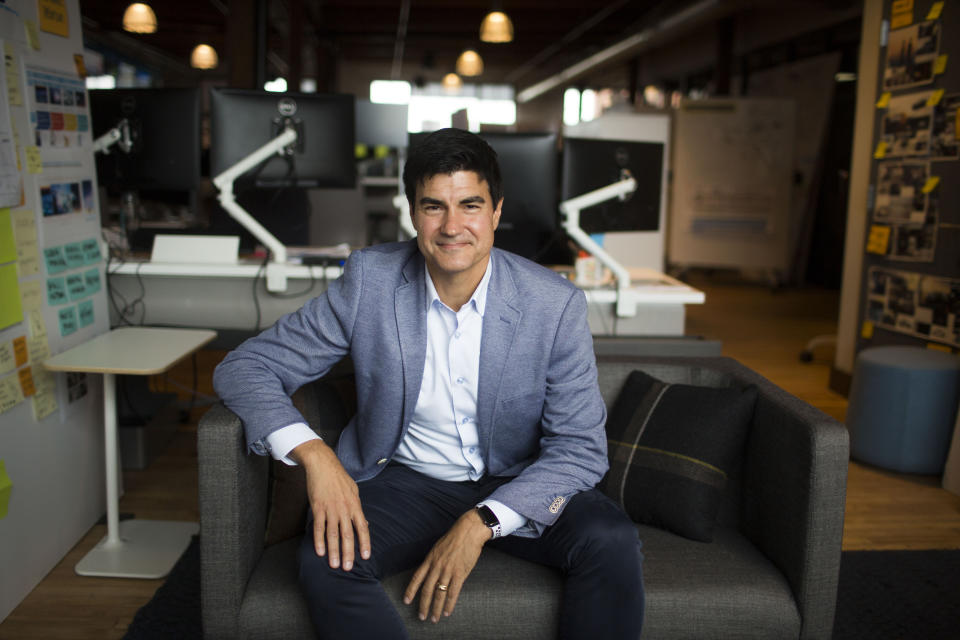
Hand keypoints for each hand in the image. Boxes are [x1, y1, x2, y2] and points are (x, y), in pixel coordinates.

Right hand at [291, 439, 370, 570]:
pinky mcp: (318, 508)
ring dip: (334, 551)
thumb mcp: (353, 491)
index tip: (366, 556)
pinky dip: (319, 541)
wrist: (323, 464)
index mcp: (355, 505)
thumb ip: (357, 508)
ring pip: (333, 534)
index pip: (362, 528)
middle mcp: (344, 509)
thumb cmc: (339, 478)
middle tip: (348, 568)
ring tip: (334, 565)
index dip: (365, 543)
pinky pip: (319, 527)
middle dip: (348, 553)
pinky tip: (320, 552)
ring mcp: (331, 509)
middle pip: (348, 535)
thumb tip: (364, 523)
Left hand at [403, 509, 490, 622]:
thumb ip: (433, 560)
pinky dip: (450, 604)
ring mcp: (448, 570)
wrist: (469, 531)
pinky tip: (447, 612)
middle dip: (423, 605)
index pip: (417, 578)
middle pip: (427, 590)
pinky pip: (453, 592)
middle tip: (421, 617)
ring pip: (439, 593)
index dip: (411, 590)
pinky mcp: (460, 573)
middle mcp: (437, 566)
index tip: (406, 600)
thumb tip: (429, 570)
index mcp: (430, 559)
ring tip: (434, 618)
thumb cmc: (454, 538)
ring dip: (436, 608)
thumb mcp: (438, 547)